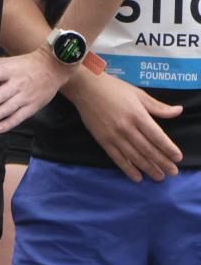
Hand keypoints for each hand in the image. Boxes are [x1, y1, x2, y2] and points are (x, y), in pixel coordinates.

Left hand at [0, 48, 72, 132]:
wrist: (53, 68)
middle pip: (2, 94)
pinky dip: (9, 123)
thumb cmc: (26, 65)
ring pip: (9, 107)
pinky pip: (19, 117)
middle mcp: (18, 84)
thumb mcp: (10, 61)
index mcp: (11, 70)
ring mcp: (26, 96)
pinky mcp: (33, 106)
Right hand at [63, 71, 182, 180]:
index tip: (177, 158)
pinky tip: (137, 177)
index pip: (157, 136)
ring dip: (148, 168)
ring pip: (134, 156)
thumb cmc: (113, 88)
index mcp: (137, 114)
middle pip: (147, 149)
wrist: (85, 88)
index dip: (168, 148)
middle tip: (173, 172)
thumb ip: (158, 106)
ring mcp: (113, 135)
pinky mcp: (102, 140)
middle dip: (162, 162)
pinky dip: (127, 169)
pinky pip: (116, 158)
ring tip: (159, 177)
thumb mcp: (138, 94)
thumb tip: (178, 111)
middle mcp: (126, 127)